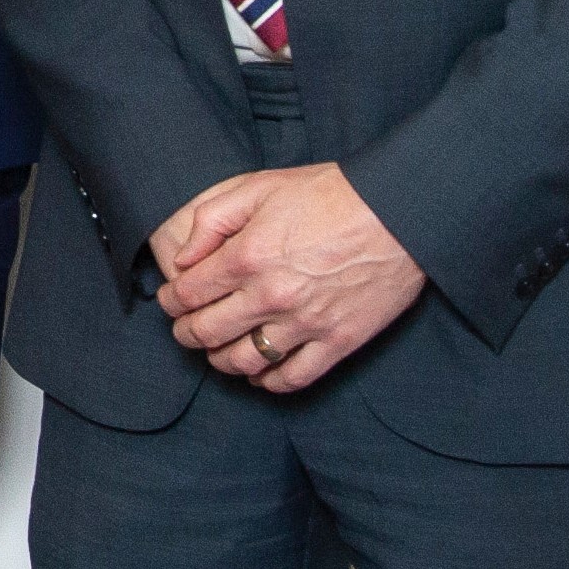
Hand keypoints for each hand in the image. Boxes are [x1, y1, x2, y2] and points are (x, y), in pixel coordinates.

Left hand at [150, 163, 427, 393]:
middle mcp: (271, 296)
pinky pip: (293, 378)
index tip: (171, 300)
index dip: (170, 301)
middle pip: (208, 333)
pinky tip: (259, 372)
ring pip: (244, 361)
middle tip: (185, 329)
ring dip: (221, 360)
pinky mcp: (339, 342)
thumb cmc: (327, 194)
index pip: (188, 295)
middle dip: (186, 333)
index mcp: (247, 256)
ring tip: (217, 351)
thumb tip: (183, 258)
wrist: (398, 212)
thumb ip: (211, 220)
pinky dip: (267, 381)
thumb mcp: (258, 186)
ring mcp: (307, 323)